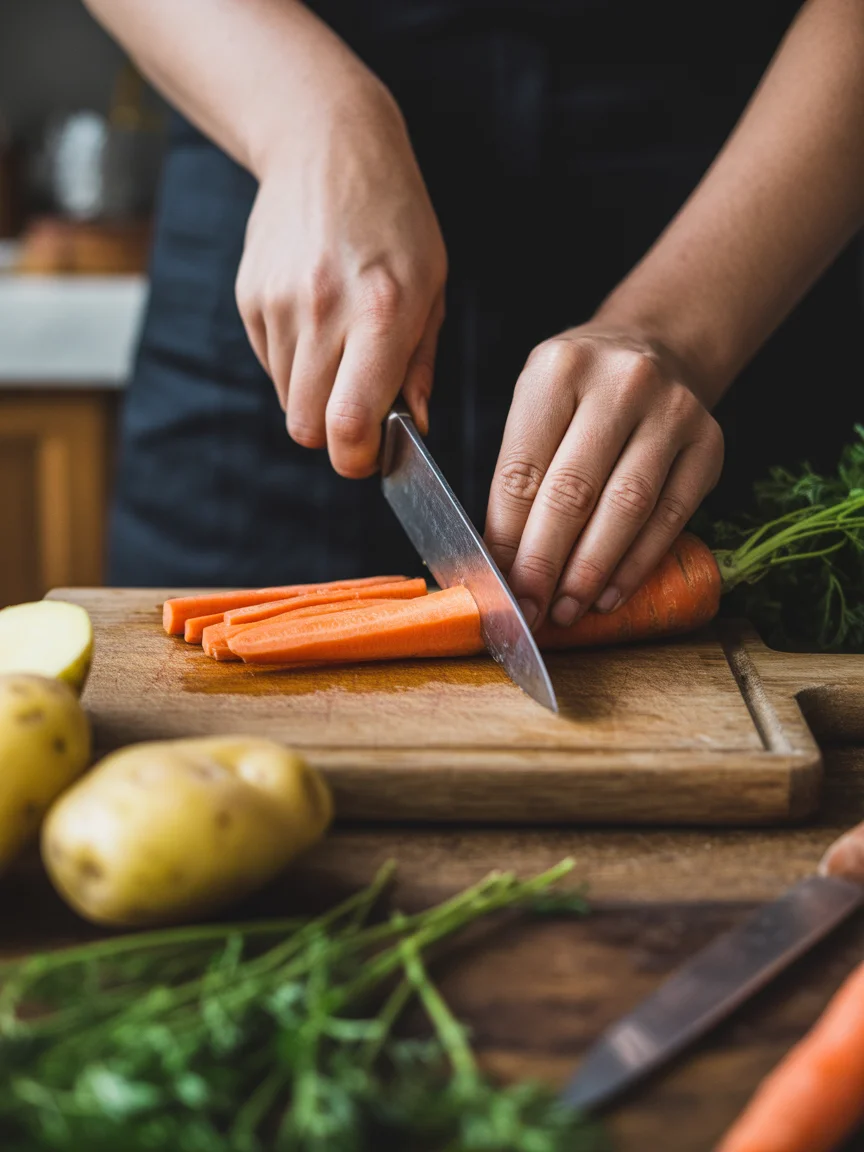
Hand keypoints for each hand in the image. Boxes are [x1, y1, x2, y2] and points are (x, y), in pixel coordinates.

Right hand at [236, 77, 446, 477]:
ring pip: (287, 400)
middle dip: (333, 435)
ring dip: (314, 396)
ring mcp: (280, 303)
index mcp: (381, 313)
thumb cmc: (395, 220)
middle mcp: (324, 311)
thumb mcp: (431, 287)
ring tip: (340, 352)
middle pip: (308, 426)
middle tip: (358, 414)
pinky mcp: (250, 297)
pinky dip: (293, 364)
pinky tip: (315, 322)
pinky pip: (270, 364)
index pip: (349, 423)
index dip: (355, 458)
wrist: (328, 146)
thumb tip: (414, 425)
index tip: (367, 457)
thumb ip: (419, 364)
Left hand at [485, 325, 723, 628]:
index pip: (522, 469)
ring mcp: (672, 412)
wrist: (659, 348)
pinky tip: (608, 594)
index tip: (496, 585)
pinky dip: (636, 565)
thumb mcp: (537, 406)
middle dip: (544, 563)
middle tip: (529, 610)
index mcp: (559, 369)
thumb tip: (500, 561)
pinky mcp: (709, 444)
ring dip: (590, 571)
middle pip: (573, 491)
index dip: (506, 537)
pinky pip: (670, 517)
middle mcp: (621, 383)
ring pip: (626, 508)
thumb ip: (519, 474)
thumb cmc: (582, 391)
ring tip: (565, 610)